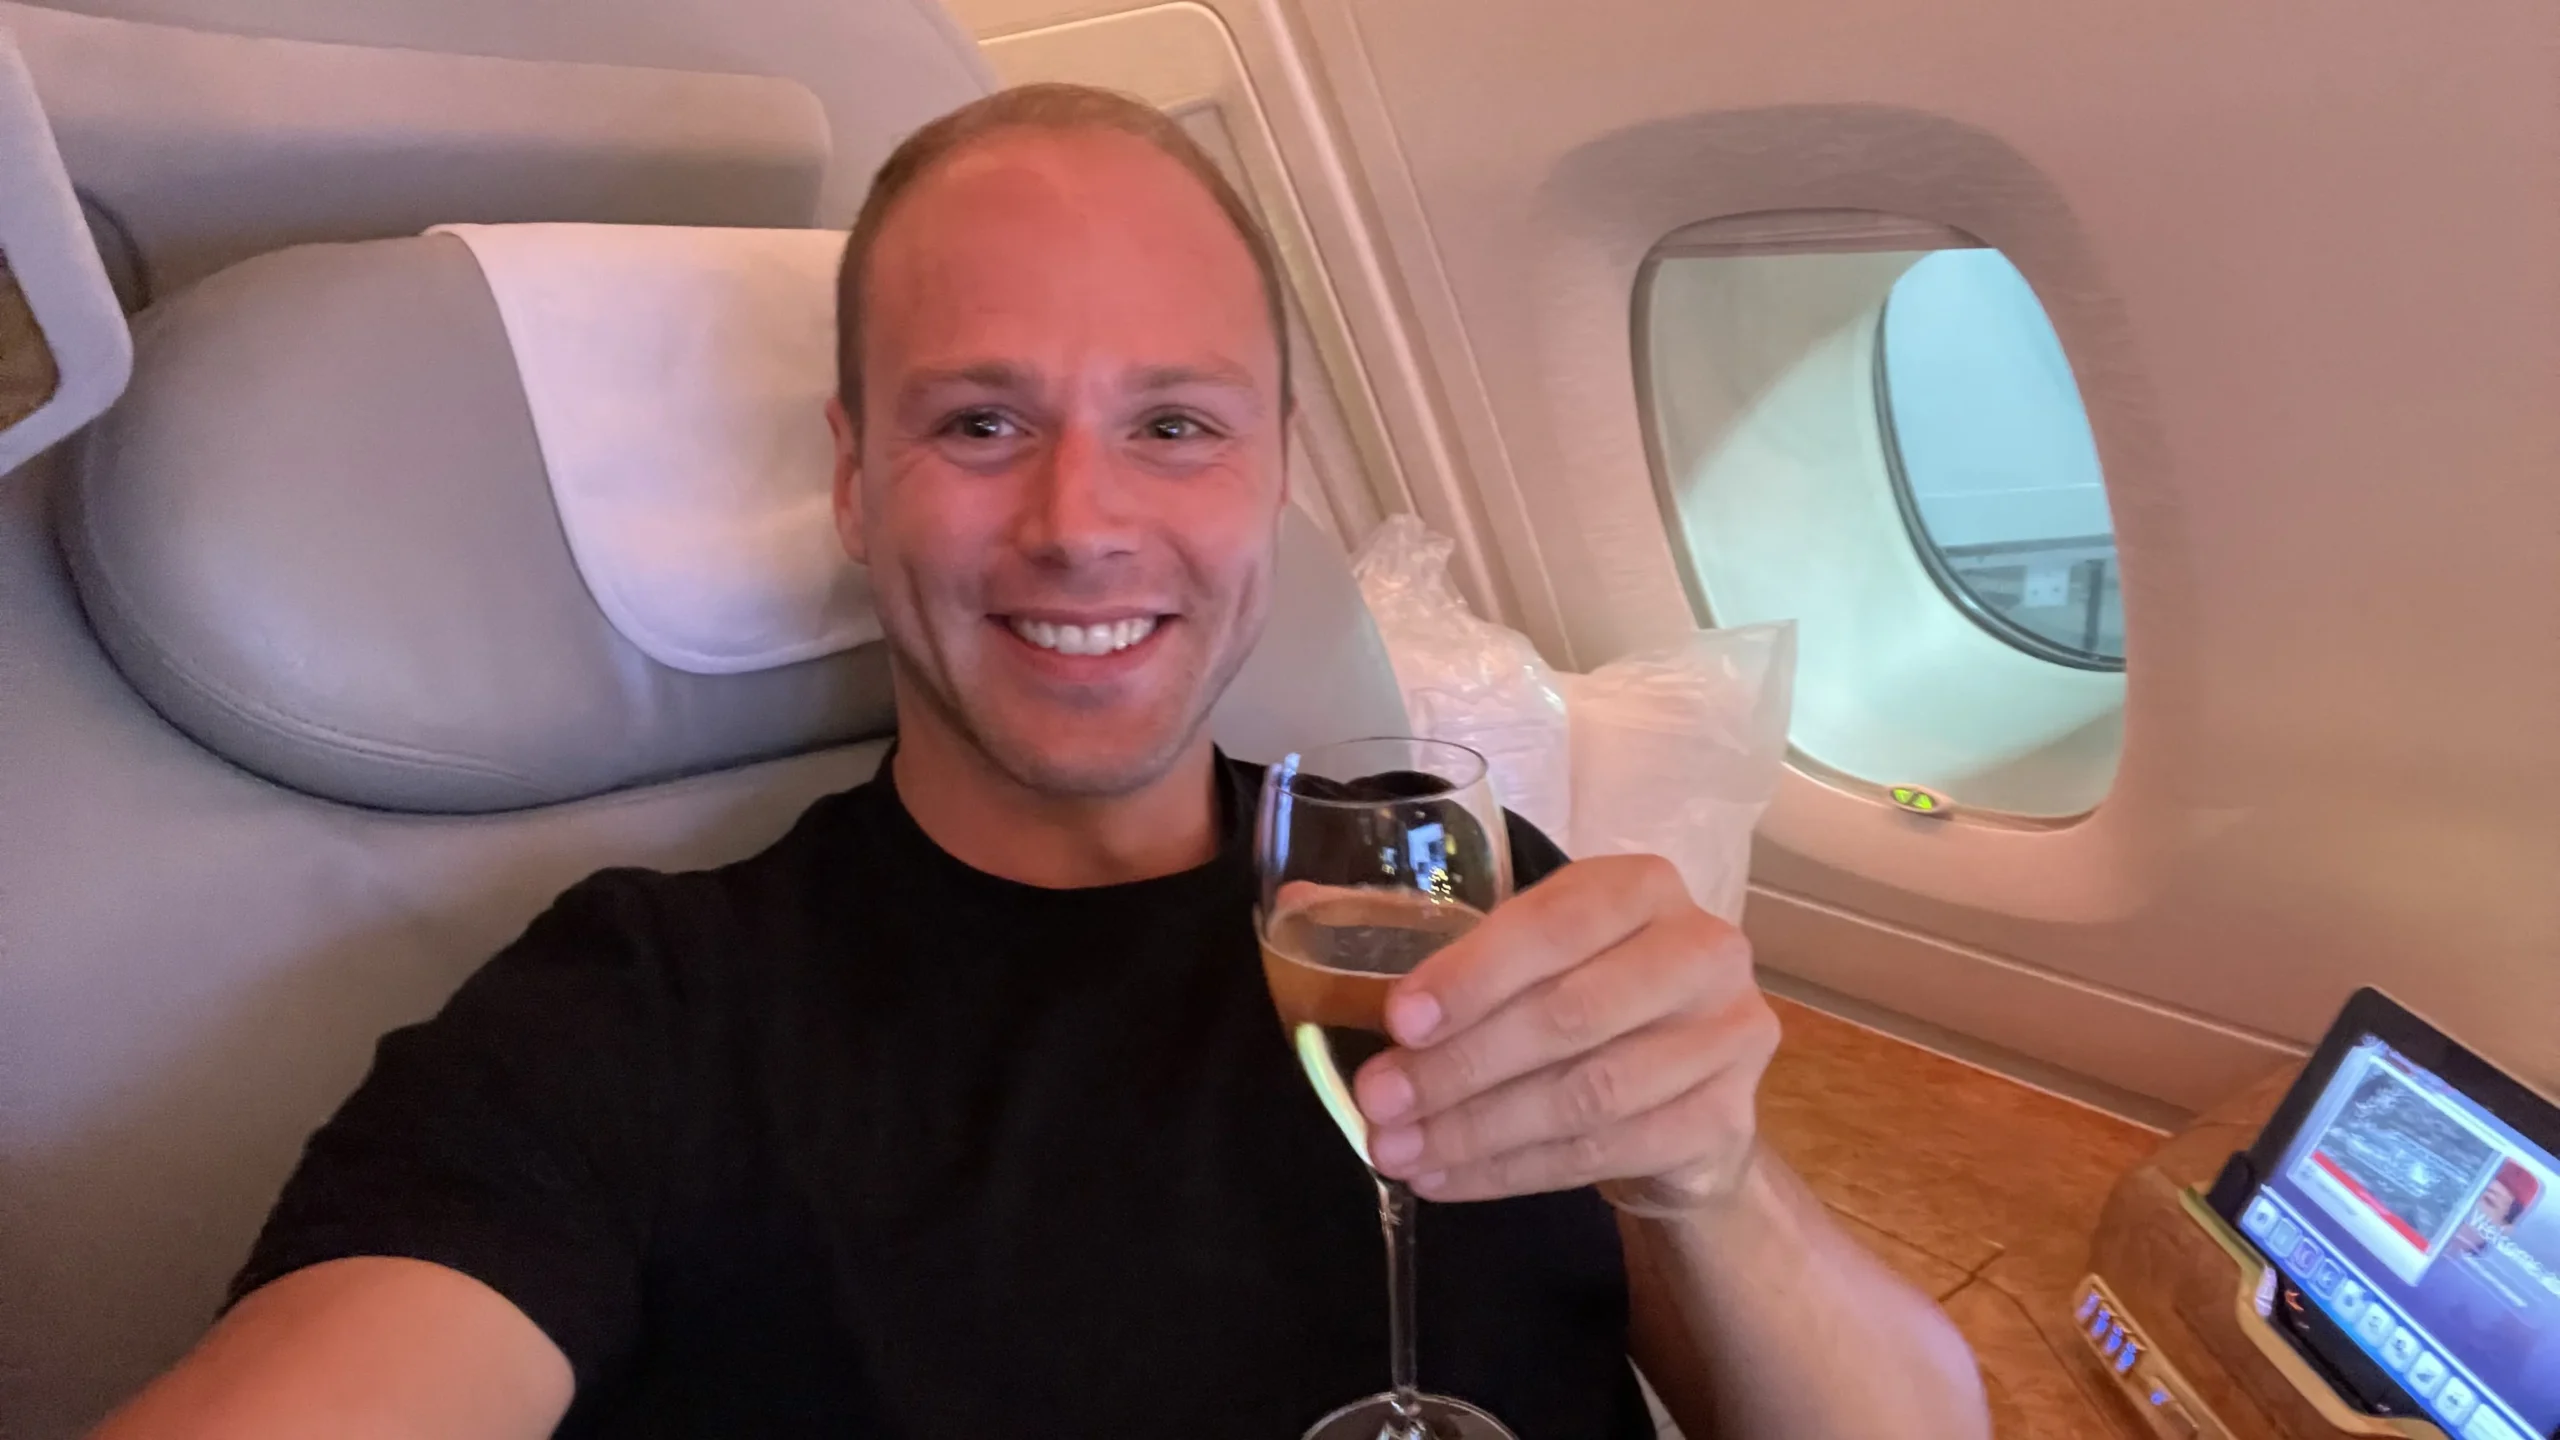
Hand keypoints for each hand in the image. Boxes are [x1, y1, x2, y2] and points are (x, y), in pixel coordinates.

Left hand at [1351, 854, 1779, 1206]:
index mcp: (1641, 885)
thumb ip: (1420, 931)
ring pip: (1587, 1094)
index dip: (1471, 976)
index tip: (1396, 1021)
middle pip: (1569, 1016)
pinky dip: (1514, 1172)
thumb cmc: (1579, 998)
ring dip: (1478, 1130)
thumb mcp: (1514, 953)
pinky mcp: (1729, 1119)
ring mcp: (1728, 1035)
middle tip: (1377, 1103)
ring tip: (1397, 1150)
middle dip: (1460, 1067)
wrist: (1682, 1091)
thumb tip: (1297, 909)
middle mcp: (1702, 948)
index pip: (1553, 924)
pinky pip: (1607, 1153)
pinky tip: (1447, 1177)